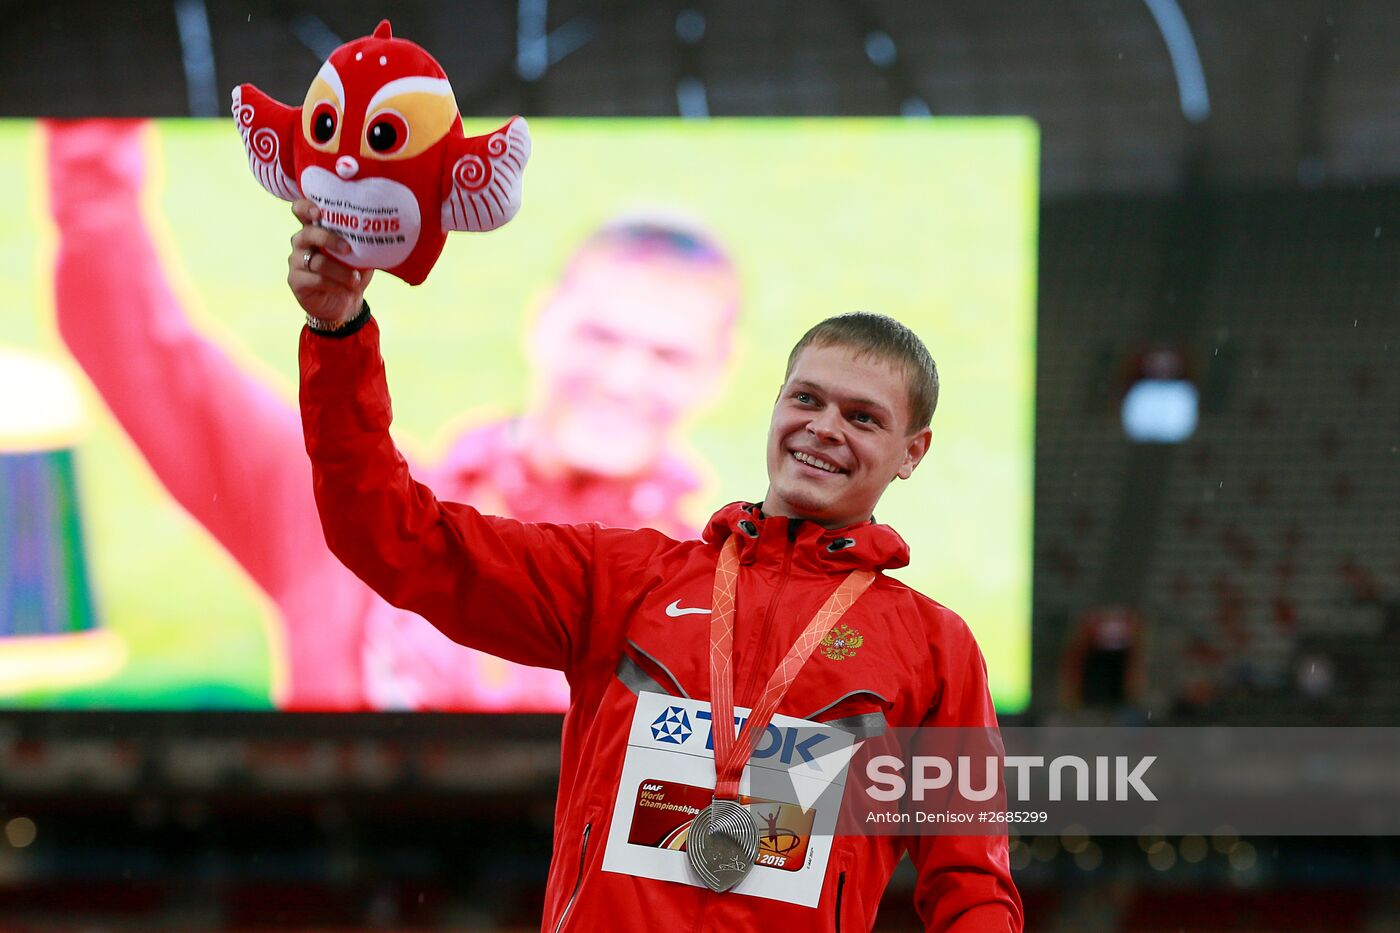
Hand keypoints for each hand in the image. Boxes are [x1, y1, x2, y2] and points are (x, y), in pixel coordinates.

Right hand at [287, 199, 372, 325]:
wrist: (345, 304)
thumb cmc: (351, 273)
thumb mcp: (360, 257)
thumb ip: (361, 244)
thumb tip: (377, 232)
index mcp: (315, 230)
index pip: (301, 211)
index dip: (306, 207)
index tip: (319, 211)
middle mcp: (302, 242)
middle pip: (308, 233)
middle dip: (329, 239)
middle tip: (348, 249)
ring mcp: (296, 262)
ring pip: (316, 261)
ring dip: (340, 270)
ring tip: (356, 279)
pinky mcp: (296, 281)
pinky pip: (316, 279)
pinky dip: (335, 284)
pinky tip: (346, 289)